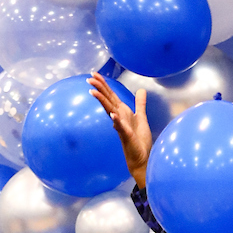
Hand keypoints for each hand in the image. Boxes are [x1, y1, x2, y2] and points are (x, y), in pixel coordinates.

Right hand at [88, 72, 152, 189]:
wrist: (142, 158)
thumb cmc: (140, 141)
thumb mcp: (141, 118)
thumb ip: (140, 104)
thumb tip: (141, 90)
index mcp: (123, 112)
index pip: (111, 96)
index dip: (104, 85)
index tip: (95, 74)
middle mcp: (119, 118)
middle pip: (108, 100)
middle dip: (100, 89)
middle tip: (90, 78)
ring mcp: (121, 127)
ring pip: (110, 111)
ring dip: (102, 102)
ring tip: (93, 92)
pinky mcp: (126, 136)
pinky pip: (120, 127)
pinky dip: (117, 121)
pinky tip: (113, 115)